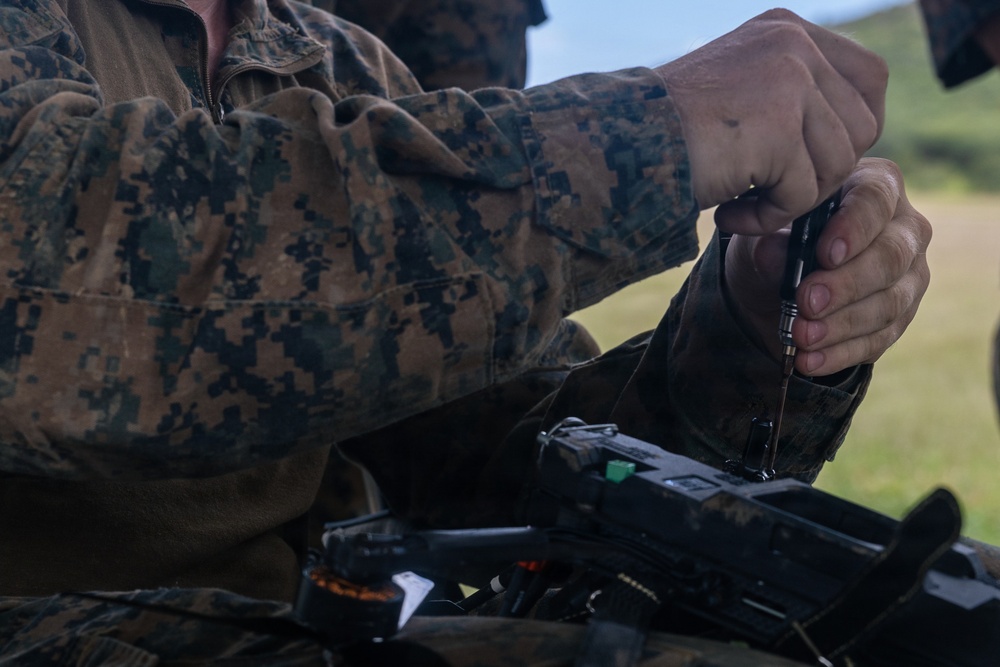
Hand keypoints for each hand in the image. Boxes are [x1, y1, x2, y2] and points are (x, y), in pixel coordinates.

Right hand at [656, 9, 886, 234]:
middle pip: (862, 126)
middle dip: (824, 172)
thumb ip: (793, 95)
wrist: (619, 143)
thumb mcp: (740, 90)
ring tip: (742, 203)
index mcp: (787, 30)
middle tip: (772, 191)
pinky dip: (767, 217)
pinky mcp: (778, 126)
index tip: (820, 159)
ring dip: (793, 198)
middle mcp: (793, 45)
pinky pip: (802, 194)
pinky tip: (728, 213)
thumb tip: (854, 131)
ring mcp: (788, 81)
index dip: (858, 125)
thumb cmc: (669, 132)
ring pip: (838, 164)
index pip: (870, 76)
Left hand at [724, 158, 931, 375]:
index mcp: (874, 187)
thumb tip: (772, 251)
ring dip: (842, 325)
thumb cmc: (774, 242)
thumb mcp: (758, 236)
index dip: (855, 227)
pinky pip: (881, 338)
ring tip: (801, 336)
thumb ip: (769, 240)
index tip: (825, 254)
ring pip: (890, 302)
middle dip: (847, 284)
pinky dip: (842, 353)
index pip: (876, 199)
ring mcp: (909, 275)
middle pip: (891, 256)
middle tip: (806, 301)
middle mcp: (904, 228)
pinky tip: (811, 361)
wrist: (772, 287)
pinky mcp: (900, 316)